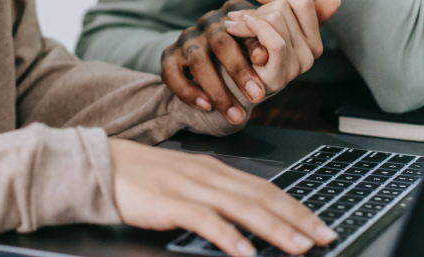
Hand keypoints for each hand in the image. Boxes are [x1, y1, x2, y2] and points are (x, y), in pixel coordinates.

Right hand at [109, 139, 337, 255]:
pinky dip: (228, 237)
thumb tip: (247, 219)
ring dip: (274, 229)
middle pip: (263, 197)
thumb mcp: (186, 184)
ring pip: (243, 208)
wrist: (99, 165)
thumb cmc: (141, 180)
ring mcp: (191, 187)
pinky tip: (245, 252)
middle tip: (324, 236)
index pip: (267, 189)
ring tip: (297, 247)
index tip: (320, 224)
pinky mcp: (169, 202)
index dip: (297, 207)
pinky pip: (205, 221)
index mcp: (217, 170)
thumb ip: (216, 198)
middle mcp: (210, 175)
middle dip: (298, 219)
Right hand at [160, 0, 263, 124]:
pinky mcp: (168, 56)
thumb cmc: (241, 55)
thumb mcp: (253, 48)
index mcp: (232, 17)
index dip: (255, 48)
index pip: (244, 28)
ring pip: (198, 61)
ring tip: (235, 115)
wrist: (208, 63)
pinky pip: (171, 74)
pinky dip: (189, 92)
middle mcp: (207, 24)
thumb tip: (263, 57)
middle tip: (257, 97)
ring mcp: (187, 39)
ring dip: (218, 91)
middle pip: (221, 43)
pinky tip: (206, 107)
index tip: (266, 67)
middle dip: (239, 72)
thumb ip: (260, 49)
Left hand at [223, 0, 339, 91]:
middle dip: (259, 10)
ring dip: (249, 19)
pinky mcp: (280, 75)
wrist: (235, 81)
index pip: (304, 2)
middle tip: (242, 19)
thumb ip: (295, 9)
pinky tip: (235, 28)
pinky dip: (252, 28)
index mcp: (314, 39)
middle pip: (284, 7)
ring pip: (276, 19)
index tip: (259, 0)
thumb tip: (335, 1)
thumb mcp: (273, 25)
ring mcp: (298, 65)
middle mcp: (312, 52)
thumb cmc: (252, 48)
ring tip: (236, 26)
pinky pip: (274, 40)